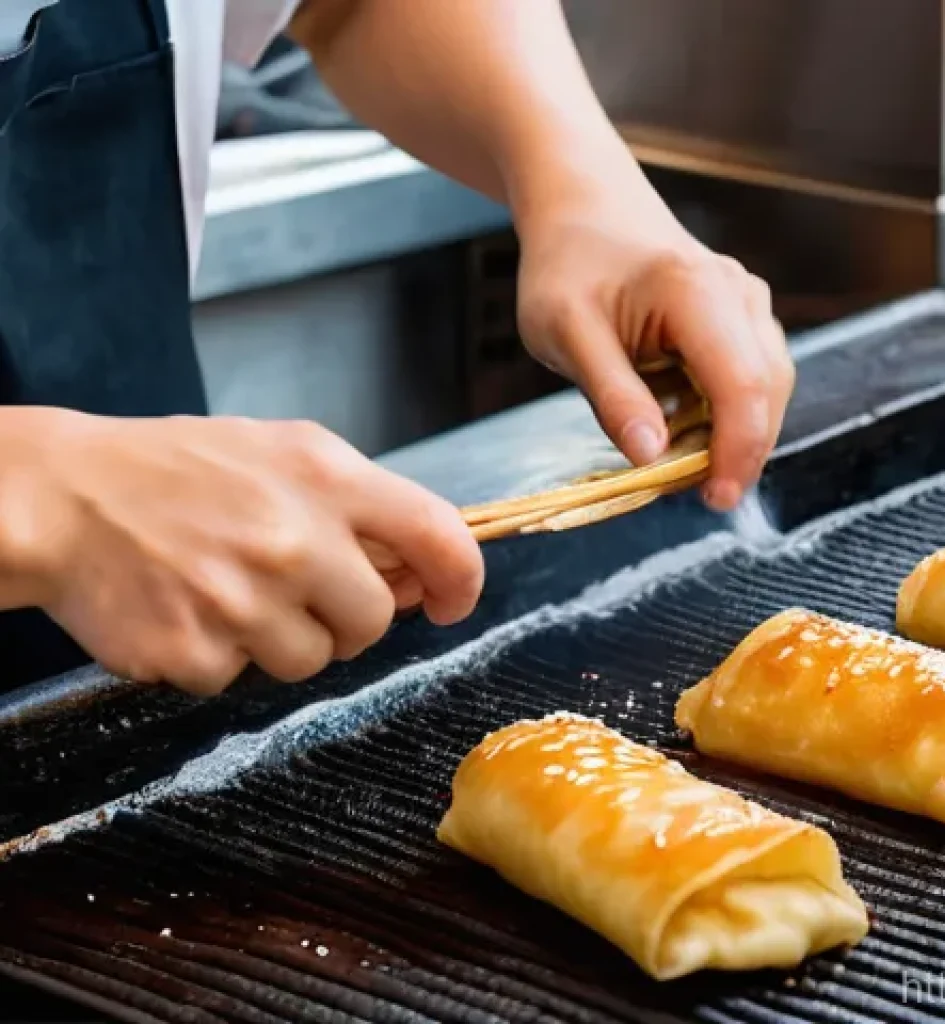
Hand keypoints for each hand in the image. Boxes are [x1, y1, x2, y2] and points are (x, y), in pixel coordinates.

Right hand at [1, 410, 482, 694]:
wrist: (66, 496)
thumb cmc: (182, 470)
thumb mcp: (282, 453)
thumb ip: (359, 505)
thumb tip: (415, 577)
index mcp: (326, 477)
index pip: (437, 534)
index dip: (460, 578)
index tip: (449, 602)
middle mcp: (294, 539)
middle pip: (373, 622)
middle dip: (349, 619)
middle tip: (301, 592)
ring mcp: (242, 601)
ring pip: (311, 661)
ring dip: (282, 639)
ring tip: (231, 591)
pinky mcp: (194, 652)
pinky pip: (241, 678)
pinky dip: (221, 655)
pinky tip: (189, 609)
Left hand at [515, 161, 793, 511]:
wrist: (582, 206)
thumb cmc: (566, 264)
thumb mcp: (565, 332)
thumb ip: (612, 395)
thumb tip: (652, 458)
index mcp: (698, 293)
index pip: (744, 387)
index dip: (738, 453)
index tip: (714, 500)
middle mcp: (738, 295)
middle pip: (768, 391)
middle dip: (740, 452)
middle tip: (688, 493)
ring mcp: (745, 303)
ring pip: (766, 387)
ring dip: (733, 434)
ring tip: (681, 464)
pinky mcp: (739, 316)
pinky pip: (749, 375)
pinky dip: (724, 412)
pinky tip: (684, 429)